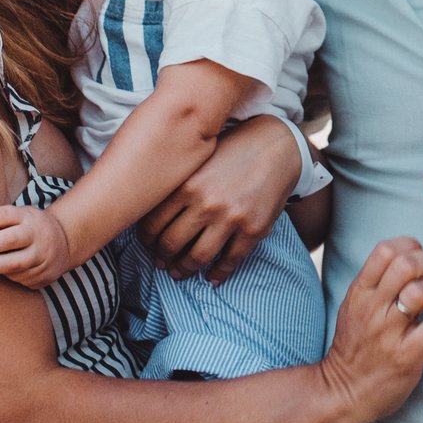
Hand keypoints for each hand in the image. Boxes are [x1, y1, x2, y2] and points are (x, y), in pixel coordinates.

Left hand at [0, 204, 74, 287]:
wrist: (65, 241)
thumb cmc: (28, 228)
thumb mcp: (18, 217)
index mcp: (29, 217)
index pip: (3, 216)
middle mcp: (39, 235)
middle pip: (10, 240)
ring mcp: (44, 257)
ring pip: (14, 265)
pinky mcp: (45, 275)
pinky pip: (20, 278)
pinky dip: (6, 276)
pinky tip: (0, 271)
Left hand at [140, 118, 302, 282]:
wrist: (276, 145)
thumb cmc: (232, 150)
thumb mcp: (198, 158)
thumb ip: (177, 183)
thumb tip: (149, 209)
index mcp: (186, 185)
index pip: (153, 223)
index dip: (146, 240)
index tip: (148, 244)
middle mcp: (206, 203)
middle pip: (171, 244)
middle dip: (162, 258)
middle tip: (161, 262)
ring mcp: (231, 218)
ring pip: (198, 257)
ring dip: (185, 270)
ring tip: (179, 273)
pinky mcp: (253, 229)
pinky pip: (230, 261)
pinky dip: (218, 273)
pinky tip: (212, 277)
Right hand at [316, 236, 422, 422]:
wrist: (343, 393)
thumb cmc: (355, 347)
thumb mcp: (354, 307)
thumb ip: (376, 283)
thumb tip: (409, 257)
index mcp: (360, 293)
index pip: (385, 250)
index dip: (411, 247)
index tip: (419, 259)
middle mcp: (372, 309)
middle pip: (406, 264)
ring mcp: (388, 334)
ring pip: (421, 292)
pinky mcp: (405, 357)